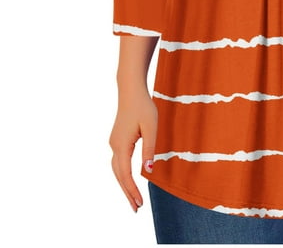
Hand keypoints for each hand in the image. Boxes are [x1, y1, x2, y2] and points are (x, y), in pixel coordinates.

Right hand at [109, 92, 156, 211]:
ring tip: (133, 198)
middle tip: (136, 208)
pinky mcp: (117, 139)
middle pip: (118, 175)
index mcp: (122, 145)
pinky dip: (122, 174)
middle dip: (127, 192)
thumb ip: (149, 149)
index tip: (139, 203)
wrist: (131, 91)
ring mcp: (113, 143)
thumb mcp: (151, 127)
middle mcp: (114, 146)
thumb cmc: (143, 107)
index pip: (125, 174)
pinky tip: (129, 179)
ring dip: (124, 184)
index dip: (132, 190)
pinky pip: (118, 162)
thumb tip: (148, 171)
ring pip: (116, 169)